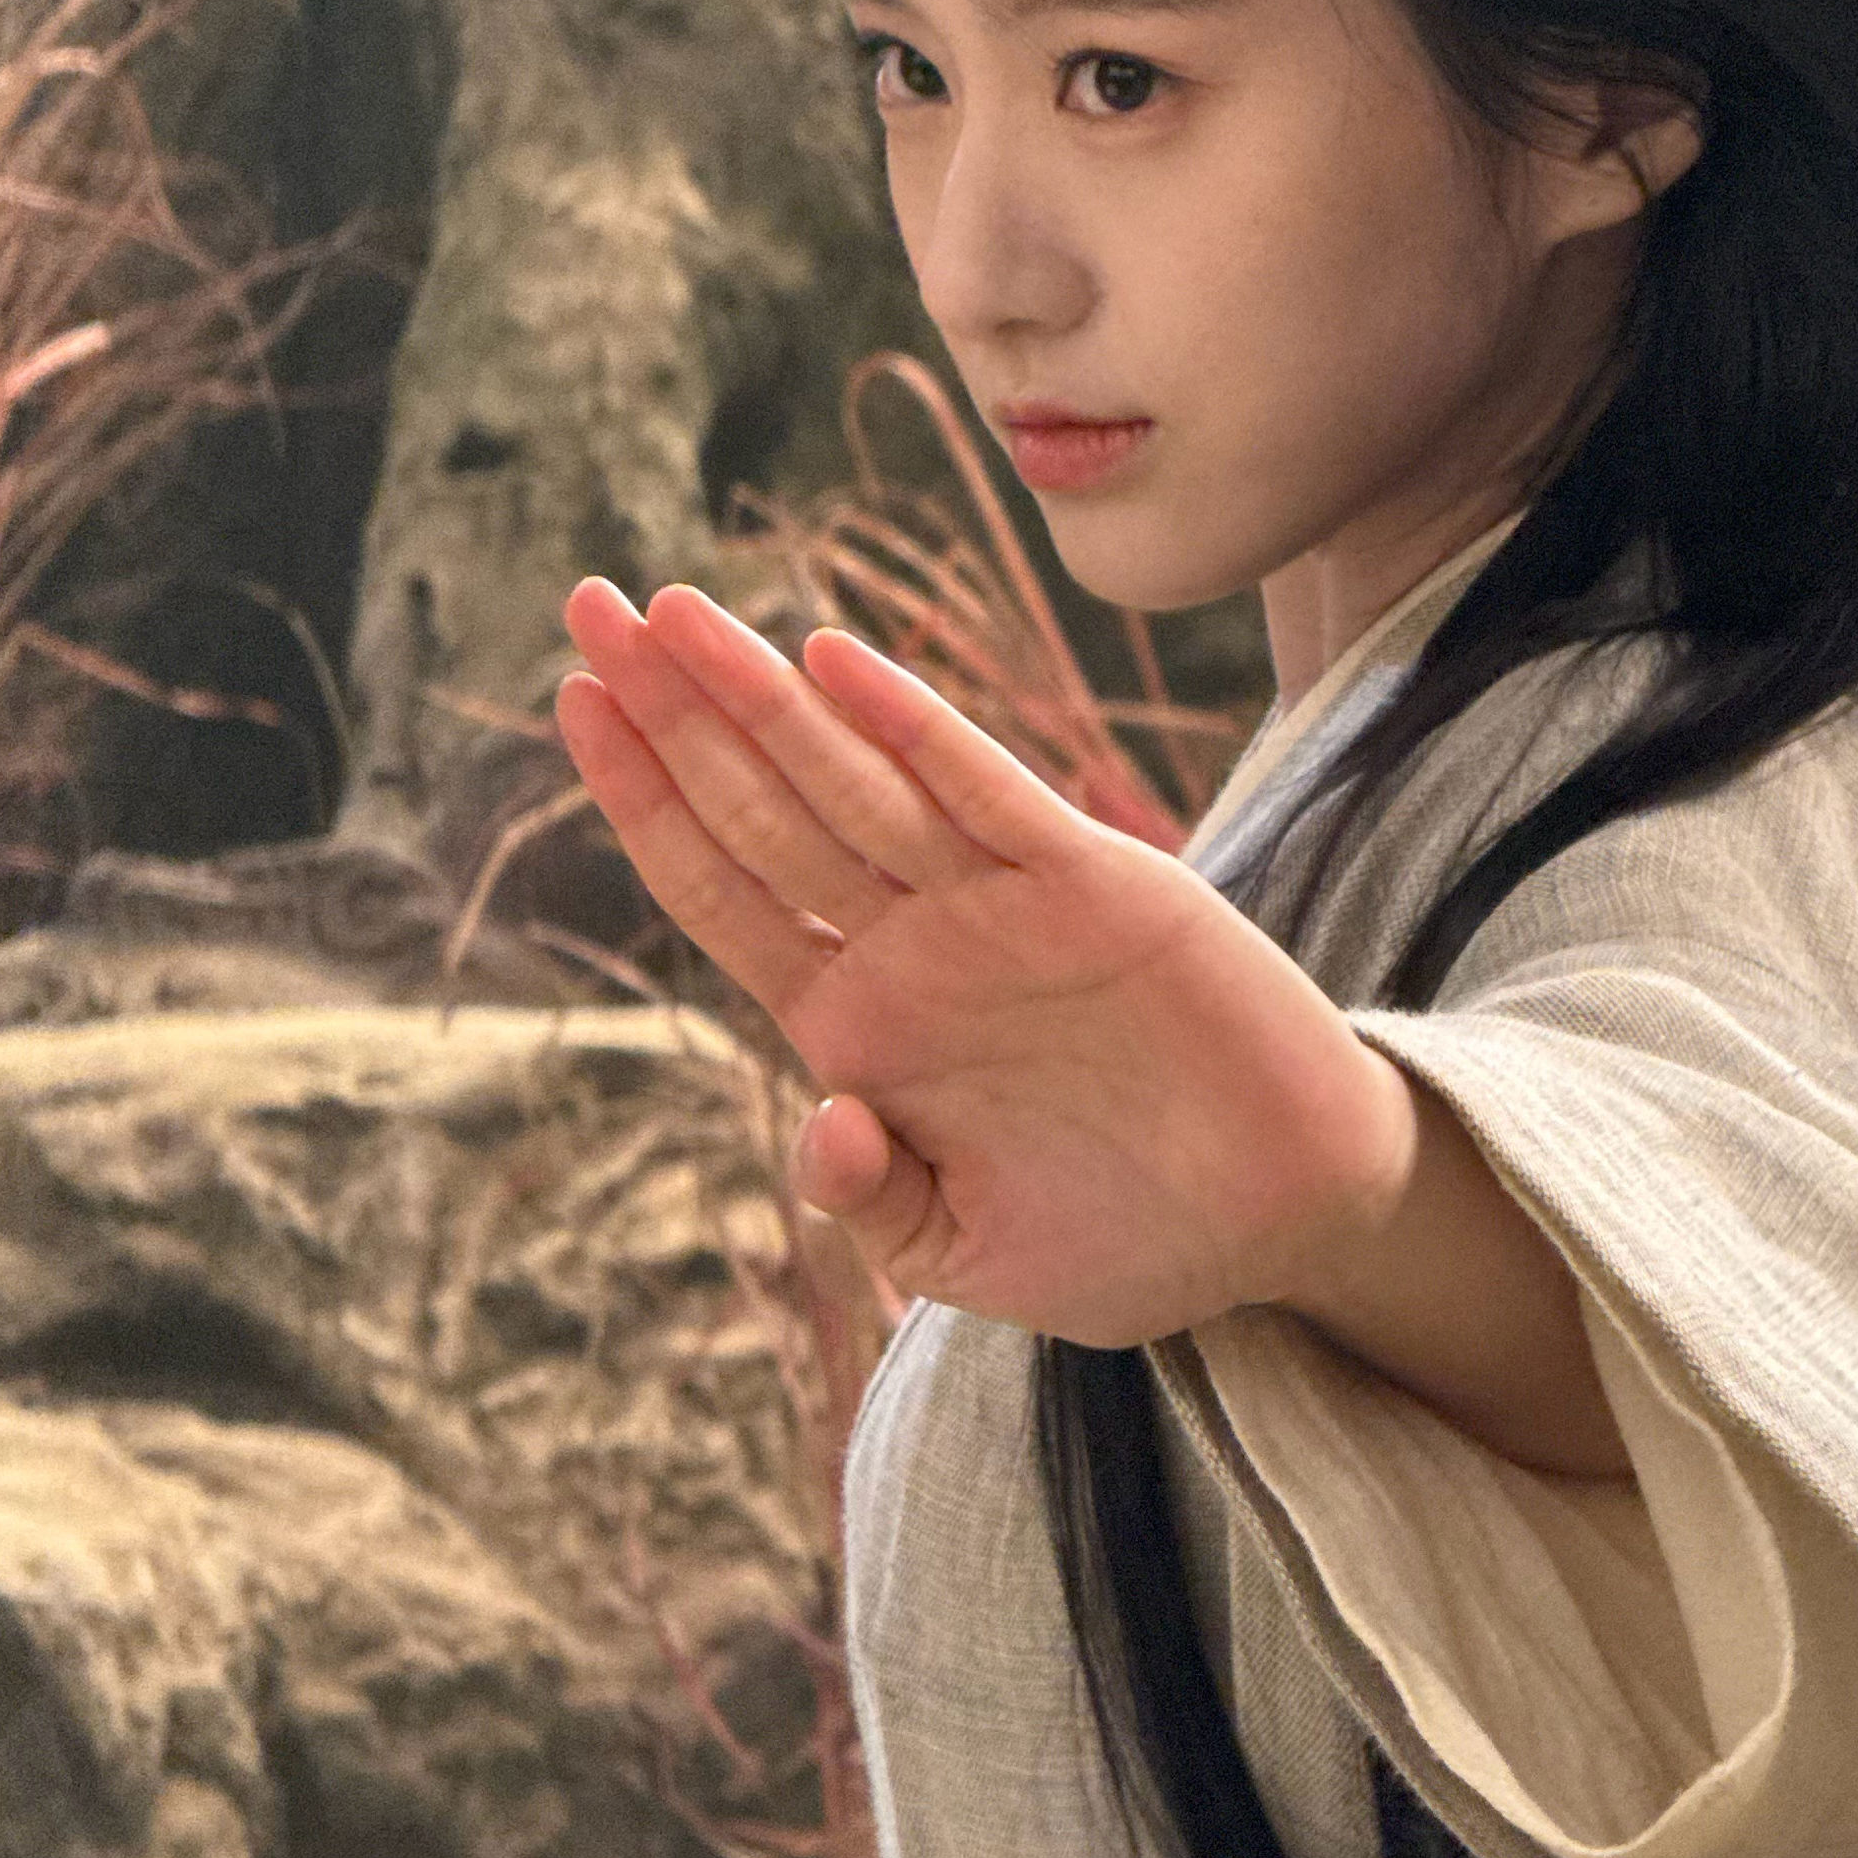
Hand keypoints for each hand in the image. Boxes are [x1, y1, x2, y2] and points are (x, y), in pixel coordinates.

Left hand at [551, 580, 1412, 1343]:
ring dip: (761, 694)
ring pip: (852, 780)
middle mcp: (913, 945)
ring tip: (670, 607)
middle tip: (586, 603)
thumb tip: (818, 1122)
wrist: (1285, 1218)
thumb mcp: (965, 1254)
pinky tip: (834, 662)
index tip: (572, 705)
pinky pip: (985, 793)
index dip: (643, 797)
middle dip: (671, 709)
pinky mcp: (1099, 883)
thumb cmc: (1123, 1238)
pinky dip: (912, 728)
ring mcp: (998, 907)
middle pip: (760, 806)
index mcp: (860, 1026)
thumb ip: (871, 1198)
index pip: (720, 888)